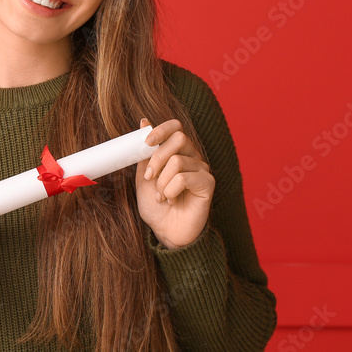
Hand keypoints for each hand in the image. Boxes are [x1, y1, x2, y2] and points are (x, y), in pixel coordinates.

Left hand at [135, 118, 213, 248]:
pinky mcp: (208, 184)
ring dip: (162, 182)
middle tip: (150, 178)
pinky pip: (184, 178)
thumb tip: (143, 121)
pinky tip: (172, 200)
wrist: (165, 231)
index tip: (146, 142)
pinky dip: (171, 190)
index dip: (161, 129)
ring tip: (162, 196)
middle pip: (179, 138)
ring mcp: (201, 169)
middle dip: (158, 158)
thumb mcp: (144, 176)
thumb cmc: (156, 205)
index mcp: (177, 151)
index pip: (175, 127)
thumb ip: (145, 153)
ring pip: (177, 161)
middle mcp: (192, 156)